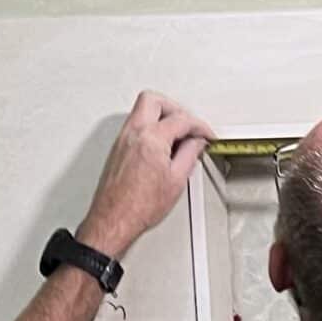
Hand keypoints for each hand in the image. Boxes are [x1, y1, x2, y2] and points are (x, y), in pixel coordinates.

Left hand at [78, 92, 212, 256]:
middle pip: (155, 100)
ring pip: (142, 110)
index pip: (181, 119)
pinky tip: (162, 145)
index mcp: (151, 138)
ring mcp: (122, 139)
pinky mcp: (118, 148)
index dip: (199, 125)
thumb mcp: (177, 180)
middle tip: (189, 125)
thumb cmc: (139, 206)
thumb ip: (190, 154)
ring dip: (162, 116)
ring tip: (178, 136)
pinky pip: (136, 125)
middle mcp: (133, 133)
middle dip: (176, 108)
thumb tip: (196, 142)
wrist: (115, 219)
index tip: (206, 135)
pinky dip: (151, 127)